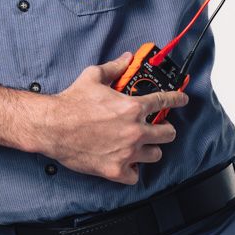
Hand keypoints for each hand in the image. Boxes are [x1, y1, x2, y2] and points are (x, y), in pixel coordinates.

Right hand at [37, 51, 191, 184]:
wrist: (52, 126)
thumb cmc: (71, 103)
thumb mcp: (93, 77)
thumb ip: (115, 68)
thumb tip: (126, 58)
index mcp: (132, 107)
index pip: (165, 102)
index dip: (177, 100)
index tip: (182, 100)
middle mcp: (134, 131)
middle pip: (168, 133)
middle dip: (166, 128)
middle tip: (159, 127)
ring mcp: (127, 152)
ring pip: (156, 155)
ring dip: (151, 149)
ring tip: (143, 146)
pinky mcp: (115, 170)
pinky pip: (136, 176)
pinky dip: (133, 171)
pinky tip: (128, 163)